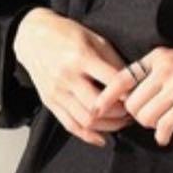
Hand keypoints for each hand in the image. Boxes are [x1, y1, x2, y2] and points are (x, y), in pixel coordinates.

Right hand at [13, 8, 134, 146]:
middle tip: (132, 112)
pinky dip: (88, 135)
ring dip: (109, 127)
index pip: (111, 81)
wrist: (31, 36)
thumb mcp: (94, 38)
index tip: (141, 96)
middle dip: (121, 114)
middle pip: (99, 106)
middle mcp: (67, 77)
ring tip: (121, 122)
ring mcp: (56, 91)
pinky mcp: (49, 101)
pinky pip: (70, 125)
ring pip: (86, 120)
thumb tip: (132, 83)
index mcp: (81, 57)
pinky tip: (102, 137)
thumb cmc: (66, 34)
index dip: (129, 92)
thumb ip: (113, 61)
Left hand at [89, 43, 172, 147]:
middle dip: (137, 117)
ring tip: (163, 123)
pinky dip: (163, 136)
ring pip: (145, 117)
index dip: (106, 98)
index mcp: (158, 57)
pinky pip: (164, 126)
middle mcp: (165, 69)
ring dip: (151, 125)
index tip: (95, 111)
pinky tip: (167, 137)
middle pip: (132, 104)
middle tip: (150, 118)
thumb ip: (155, 73)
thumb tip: (131, 98)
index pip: (121, 78)